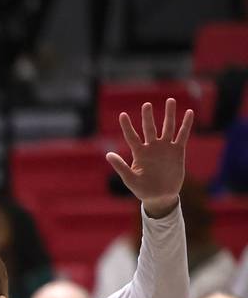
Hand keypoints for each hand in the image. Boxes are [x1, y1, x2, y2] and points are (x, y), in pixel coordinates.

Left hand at [106, 99, 192, 216]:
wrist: (160, 197)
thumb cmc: (142, 189)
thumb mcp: (130, 179)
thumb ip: (120, 166)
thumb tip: (108, 154)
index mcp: (139, 153)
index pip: (132, 136)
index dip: (127, 126)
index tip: (122, 115)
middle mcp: (152, 147)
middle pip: (150, 128)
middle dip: (148, 117)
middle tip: (147, 105)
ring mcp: (165, 148)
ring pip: (167, 127)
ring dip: (169, 114)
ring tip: (170, 100)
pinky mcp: (177, 151)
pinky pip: (182, 135)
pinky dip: (185, 124)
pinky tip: (188, 112)